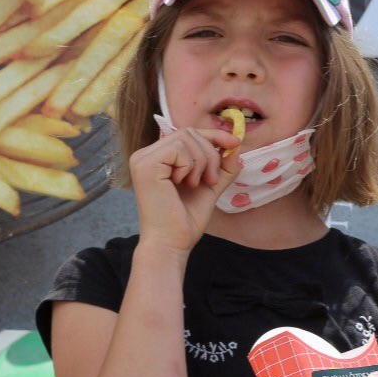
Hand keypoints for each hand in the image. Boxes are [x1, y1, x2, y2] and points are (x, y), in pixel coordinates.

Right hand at [129, 126, 241, 254]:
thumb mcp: (210, 186)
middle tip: (211, 180)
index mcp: (157, 158)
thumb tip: (235, 145)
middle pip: (188, 132)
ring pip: (186, 138)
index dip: (213, 135)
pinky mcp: (145, 165)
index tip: (234, 143)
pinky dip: (190, 166)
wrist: (172, 243)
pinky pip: (178, 149)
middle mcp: (145, 155)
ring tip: (196, 184)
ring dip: (202, 162)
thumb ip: (222, 166)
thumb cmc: (185, 220)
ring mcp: (142, 159)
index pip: (187, 134)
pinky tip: (183, 184)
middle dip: (210, 153)